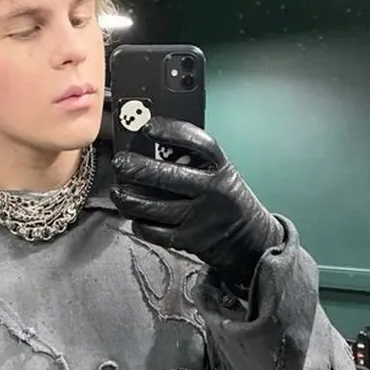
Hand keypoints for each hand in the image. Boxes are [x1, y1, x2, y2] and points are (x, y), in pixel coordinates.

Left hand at [111, 117, 282, 296]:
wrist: (250, 240)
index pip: (198, 143)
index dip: (171, 132)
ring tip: (118, 192)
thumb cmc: (226, 199)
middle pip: (169, 176)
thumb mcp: (220, 174)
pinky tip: (133, 216)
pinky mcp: (191, 240)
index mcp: (221, 168)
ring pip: (156, 208)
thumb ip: (194, 161)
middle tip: (121, 163)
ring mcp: (202, 217)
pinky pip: (157, 232)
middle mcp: (213, 191)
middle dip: (137, 169)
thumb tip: (152, 148)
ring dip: (130, 199)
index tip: (148, 128)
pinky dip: (140, 224)